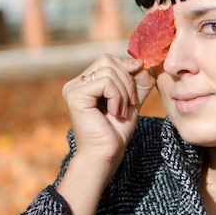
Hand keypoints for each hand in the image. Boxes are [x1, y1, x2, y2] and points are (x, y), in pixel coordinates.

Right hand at [62, 55, 155, 171]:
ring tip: (121, 111)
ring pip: (109, 70)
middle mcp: (76, 83)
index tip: (134, 96)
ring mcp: (73, 89)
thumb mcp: (132, 100)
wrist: (106, 154)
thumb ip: (138, 81)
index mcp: (86, 82)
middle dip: (128, 81)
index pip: (109, 60)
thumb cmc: (116, 131)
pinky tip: (114, 113)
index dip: (127, 71)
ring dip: (124, 92)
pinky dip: (117, 97)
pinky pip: (105, 83)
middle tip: (129, 104)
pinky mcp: (75, 96)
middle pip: (108, 61)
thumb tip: (142, 62)